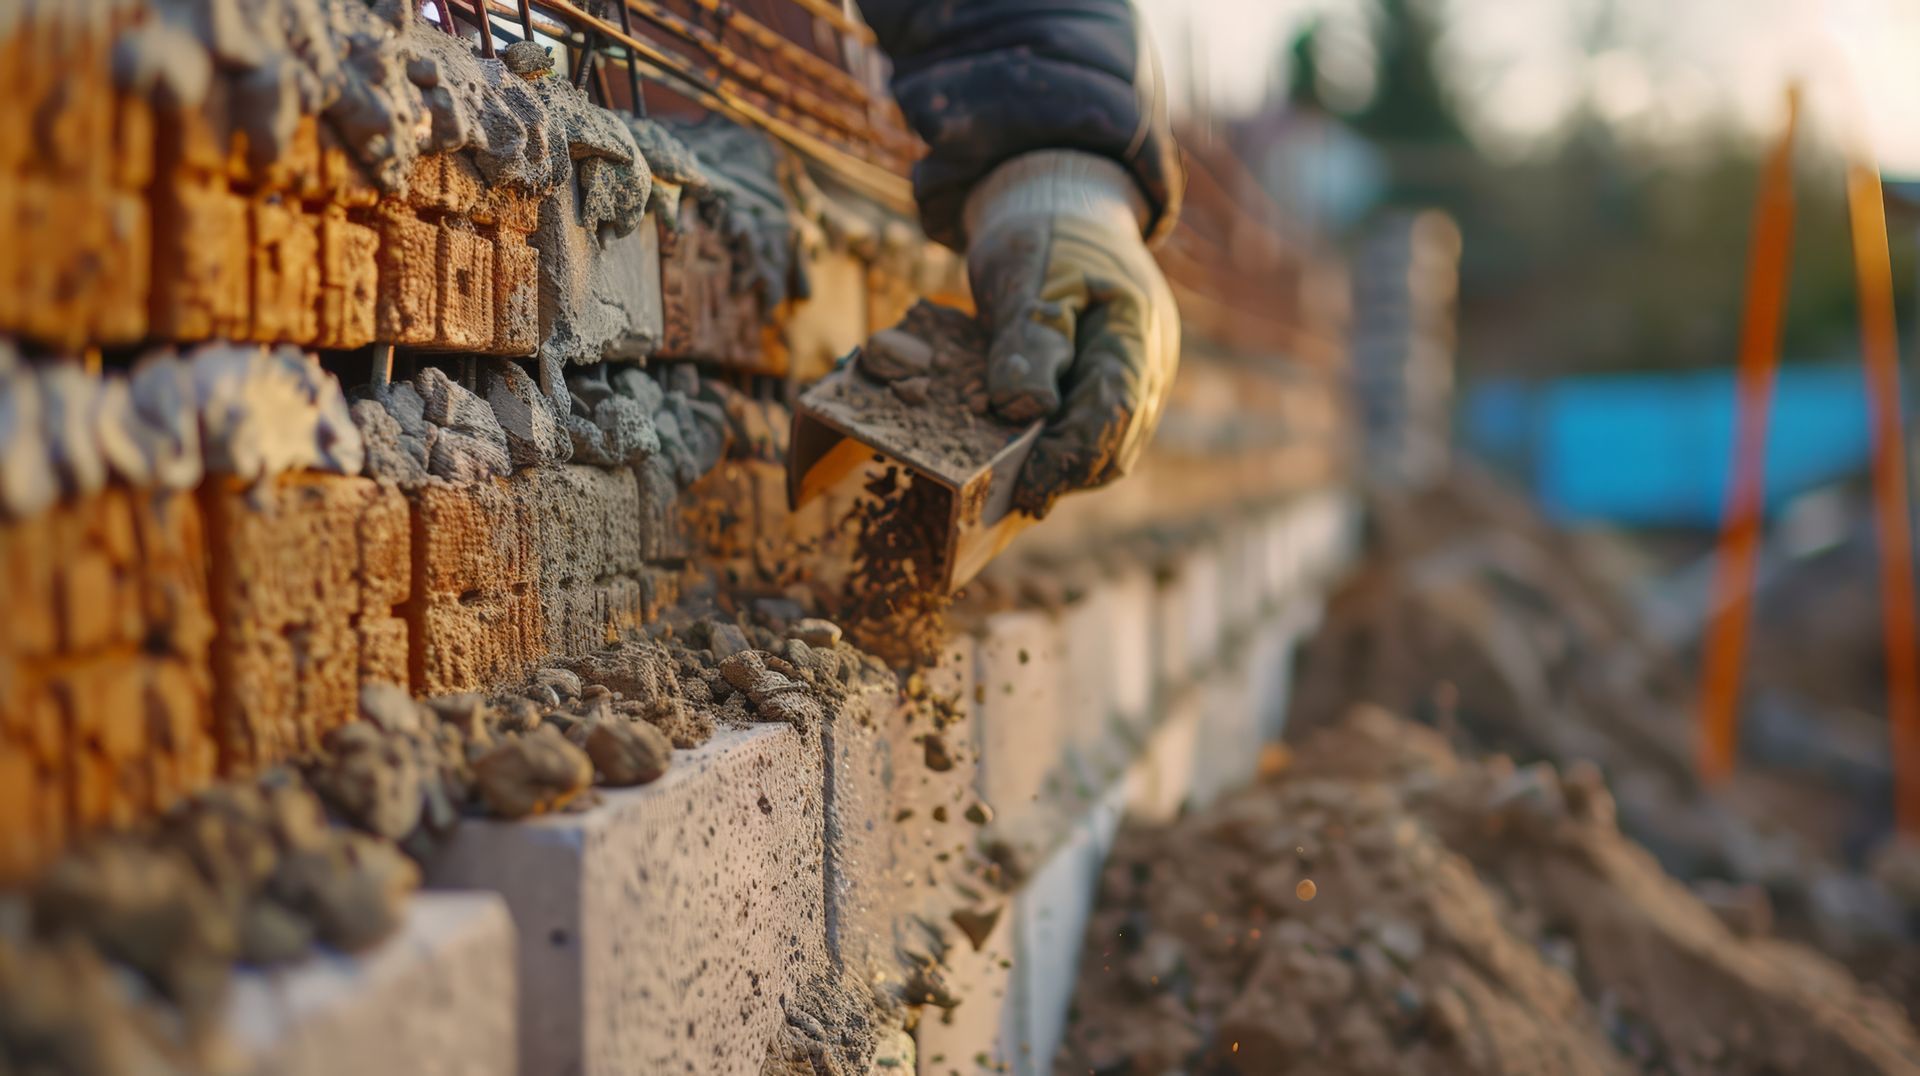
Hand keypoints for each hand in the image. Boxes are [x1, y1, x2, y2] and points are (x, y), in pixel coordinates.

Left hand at [962, 150, 1180, 517]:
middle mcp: (1150, 364)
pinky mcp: (1113, 382)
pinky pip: (1095, 429)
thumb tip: (1027, 410)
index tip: (1026, 489)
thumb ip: (1029, 338)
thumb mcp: (1030, 276)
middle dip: (1066, 475)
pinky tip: (1021, 453)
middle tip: (1011, 497)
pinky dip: (1061, 445)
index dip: (1069, 460)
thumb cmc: (1046, 234)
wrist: (1066, 204)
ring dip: (1063, 467)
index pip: (1111, 417)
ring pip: (1109, 446)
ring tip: (1011, 485)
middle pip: (1116, 445)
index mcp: (1135, 333)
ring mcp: (1139, 376)